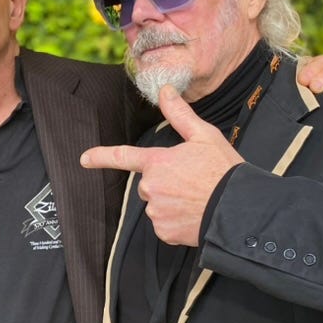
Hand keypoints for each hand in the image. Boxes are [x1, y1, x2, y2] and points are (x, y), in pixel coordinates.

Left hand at [80, 85, 243, 246]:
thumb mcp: (204, 136)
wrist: (238, 209)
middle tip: (190, 182)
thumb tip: (165, 91)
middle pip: (148, 184)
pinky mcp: (163, 231)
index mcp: (157, 162)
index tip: (84, 159)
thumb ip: (179, 114)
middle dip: (163, 183)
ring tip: (195, 199)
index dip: (100, 156)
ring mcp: (156, 211)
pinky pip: (163, 224)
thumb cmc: (223, 170)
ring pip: (156, 205)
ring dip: (170, 202)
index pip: (122, 157)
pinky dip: (175, 221)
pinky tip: (193, 214)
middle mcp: (151, 187)